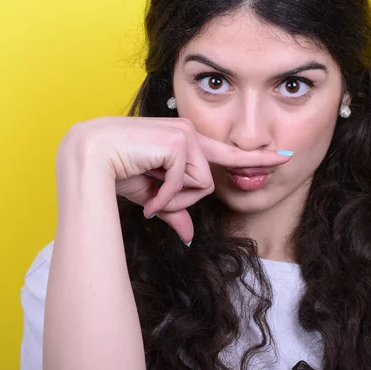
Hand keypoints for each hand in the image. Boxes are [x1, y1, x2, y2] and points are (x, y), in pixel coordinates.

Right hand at [55, 116, 293, 243]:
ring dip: (172, 197)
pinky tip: (145, 186)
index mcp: (186, 142)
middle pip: (208, 183)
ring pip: (200, 185)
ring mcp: (186, 133)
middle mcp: (190, 132)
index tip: (283, 156)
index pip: (228, 152)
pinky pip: (186, 183)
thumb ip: (174, 210)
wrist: (87, 157)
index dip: (258, 156)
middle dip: (180, 200)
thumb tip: (189, 236)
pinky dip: (165, 195)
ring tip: (146, 186)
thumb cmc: (115, 172)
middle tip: (152, 196)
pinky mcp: (180, 140)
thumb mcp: (151, 196)